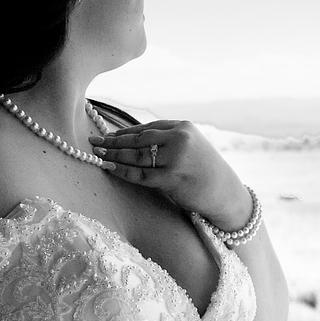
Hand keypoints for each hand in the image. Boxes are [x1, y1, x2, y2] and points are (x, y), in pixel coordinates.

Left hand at [89, 119, 251, 228]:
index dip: (124, 133)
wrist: (225, 193)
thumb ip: (168, 141)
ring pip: (137, 156)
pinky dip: (123, 171)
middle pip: (138, 140)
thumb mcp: (191, 147)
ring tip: (98, 155)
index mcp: (183, 127)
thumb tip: (134, 141)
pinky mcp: (172, 178)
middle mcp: (179, 139)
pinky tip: (110, 168)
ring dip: (114, 155)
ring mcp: (176, 158)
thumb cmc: (205, 172)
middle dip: (114, 142)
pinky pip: (141, 175)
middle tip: (94, 143)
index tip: (107, 136)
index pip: (146, 128)